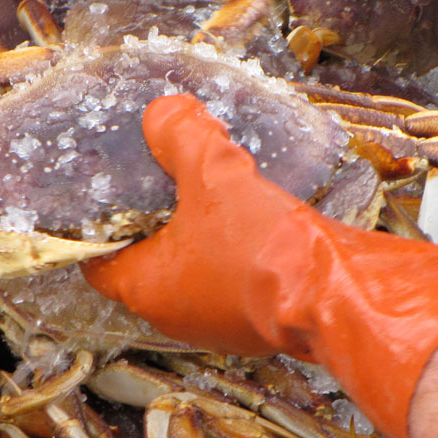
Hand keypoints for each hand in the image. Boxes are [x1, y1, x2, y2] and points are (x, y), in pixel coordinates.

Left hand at [83, 94, 437, 437]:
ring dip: (201, 237)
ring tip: (213, 189)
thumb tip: (164, 111)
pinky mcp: (262, 322)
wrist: (341, 294)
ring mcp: (221, 325)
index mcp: (147, 289)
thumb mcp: (214, 175)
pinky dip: (237, 252)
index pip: (97, 262)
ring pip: (195, 274)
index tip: (107, 194)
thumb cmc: (262, 246)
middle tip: (163, 179)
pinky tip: (255, 216)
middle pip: (147, 264)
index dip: (96, 227)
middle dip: (156, 223)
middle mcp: (177, 316)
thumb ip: (183, 137)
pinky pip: (235, 282)